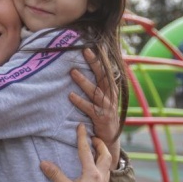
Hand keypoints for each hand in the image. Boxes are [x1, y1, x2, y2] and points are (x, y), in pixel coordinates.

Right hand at [40, 124, 109, 181]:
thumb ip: (55, 175)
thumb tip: (43, 163)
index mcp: (91, 173)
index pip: (86, 151)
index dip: (82, 137)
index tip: (81, 126)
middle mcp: (100, 178)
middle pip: (105, 156)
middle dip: (100, 145)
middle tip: (95, 139)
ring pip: (108, 167)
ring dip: (104, 158)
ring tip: (99, 154)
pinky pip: (106, 179)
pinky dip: (104, 172)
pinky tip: (99, 176)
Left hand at [69, 48, 120, 168]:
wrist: (110, 137)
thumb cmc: (104, 114)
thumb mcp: (105, 98)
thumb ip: (100, 84)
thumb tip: (94, 66)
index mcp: (111, 89)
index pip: (108, 70)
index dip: (104, 57)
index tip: (98, 44)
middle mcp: (111, 96)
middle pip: (104, 77)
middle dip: (95, 63)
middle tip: (85, 50)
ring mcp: (106, 107)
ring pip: (95, 91)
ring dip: (84, 81)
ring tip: (72, 72)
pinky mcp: (100, 118)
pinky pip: (89, 108)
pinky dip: (80, 101)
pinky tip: (70, 95)